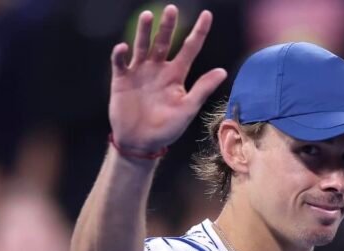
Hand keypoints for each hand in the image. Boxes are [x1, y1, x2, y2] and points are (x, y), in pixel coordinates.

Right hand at [109, 5, 226, 152]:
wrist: (141, 143)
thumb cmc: (167, 129)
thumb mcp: (187, 109)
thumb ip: (202, 89)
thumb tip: (223, 71)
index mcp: (176, 75)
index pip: (190, 49)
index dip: (198, 32)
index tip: (207, 15)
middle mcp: (158, 69)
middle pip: (164, 42)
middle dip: (168, 26)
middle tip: (171, 9)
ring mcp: (139, 72)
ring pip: (142, 46)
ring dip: (144, 32)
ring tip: (147, 16)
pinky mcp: (122, 80)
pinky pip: (120, 63)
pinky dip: (120, 55)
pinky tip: (124, 48)